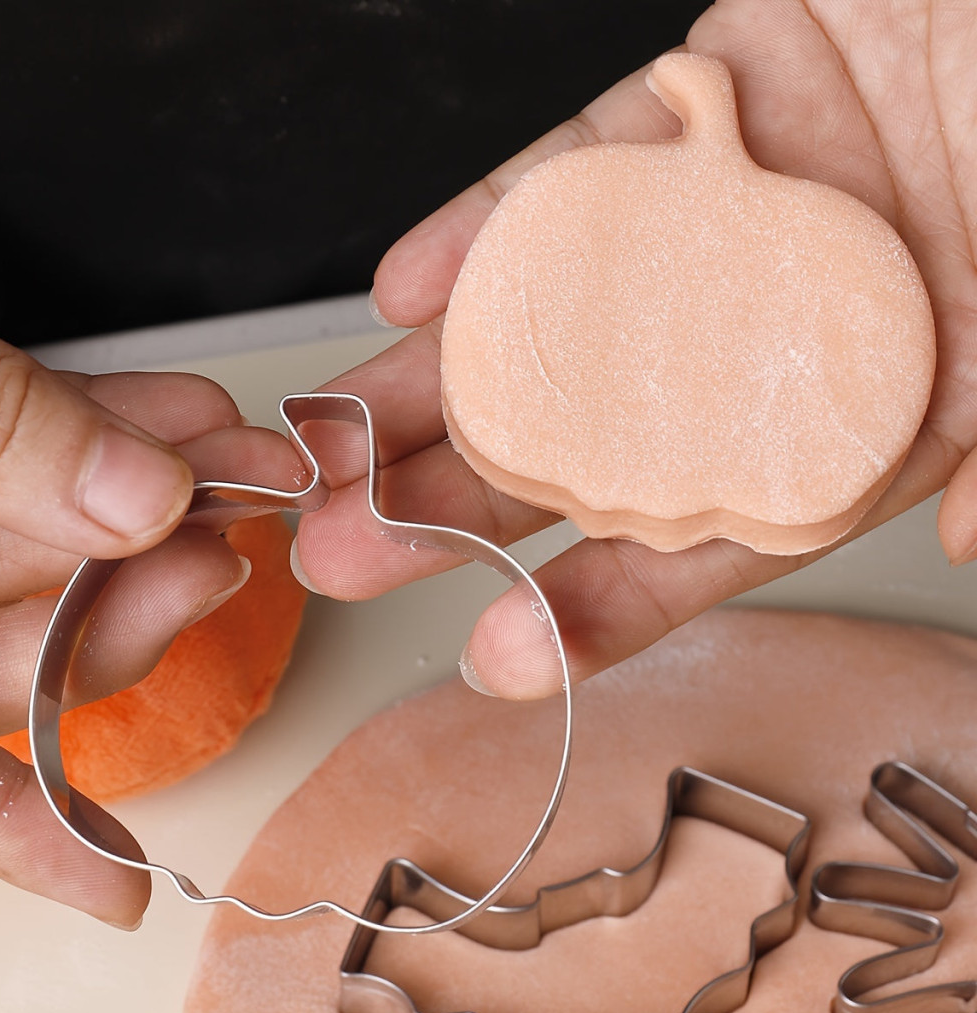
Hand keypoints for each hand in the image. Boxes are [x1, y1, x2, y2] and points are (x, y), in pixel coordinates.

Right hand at [0, 229, 302, 926]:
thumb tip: (136, 511)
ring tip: (247, 466)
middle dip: (129, 596)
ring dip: (155, 498)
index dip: (15, 832)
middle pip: (4, 641)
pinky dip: (117, 426)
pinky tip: (192, 412)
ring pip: (43, 532)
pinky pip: (40, 440)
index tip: (122, 887)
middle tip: (223, 552)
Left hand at [291, 1, 976, 697]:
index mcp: (833, 420)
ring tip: (332, 445)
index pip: (697, 541)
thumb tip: (975, 535)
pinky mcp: (673, 124)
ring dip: (427, 390)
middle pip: (577, 450)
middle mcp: (747, 342)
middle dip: (455, 508)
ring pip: (539, 329)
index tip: (501, 655)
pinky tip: (407, 292)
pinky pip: (563, 179)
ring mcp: (699, 237)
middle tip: (348, 553)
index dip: (598, 607)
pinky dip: (486, 233)